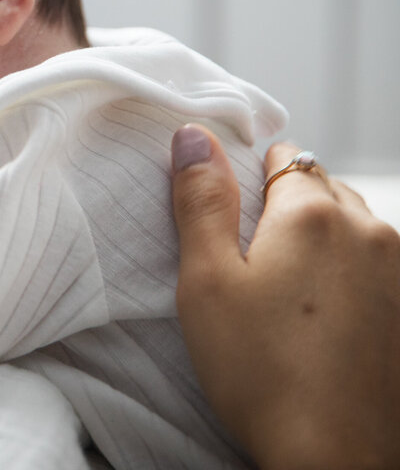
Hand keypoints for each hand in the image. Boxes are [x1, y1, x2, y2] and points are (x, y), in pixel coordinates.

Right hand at [170, 124, 399, 469]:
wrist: (334, 456)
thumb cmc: (261, 373)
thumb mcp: (206, 281)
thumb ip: (201, 200)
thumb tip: (194, 135)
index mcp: (310, 214)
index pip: (280, 156)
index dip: (247, 181)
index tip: (228, 222)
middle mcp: (368, 229)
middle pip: (319, 188)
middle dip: (285, 210)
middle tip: (249, 264)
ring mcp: (398, 270)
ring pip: (352, 225)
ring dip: (321, 241)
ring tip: (286, 296)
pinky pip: (375, 266)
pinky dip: (348, 277)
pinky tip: (319, 320)